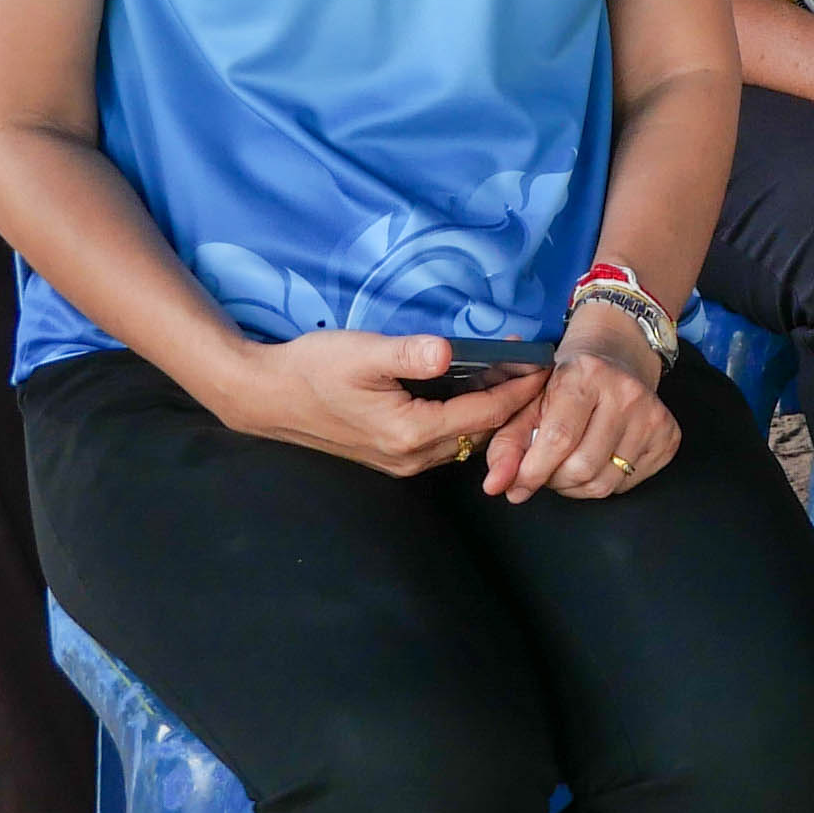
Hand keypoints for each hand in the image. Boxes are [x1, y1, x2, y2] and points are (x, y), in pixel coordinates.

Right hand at [223, 331, 551, 476]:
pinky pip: (445, 440)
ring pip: (465, 440)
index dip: (519, 388)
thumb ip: (409, 353)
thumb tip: (450, 351)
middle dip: (514, 402)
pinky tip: (471, 390)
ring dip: (491, 412)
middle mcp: (412, 457)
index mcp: (411, 432)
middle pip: (481, 432)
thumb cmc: (312, 369)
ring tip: (512, 375)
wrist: (268, 397)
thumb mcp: (362, 352)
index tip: (545, 364)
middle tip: (536, 367)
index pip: (484, 414)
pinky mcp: (392, 455)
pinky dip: (466, 418)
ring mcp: (402, 461)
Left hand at [484, 299, 680, 502]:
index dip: (532, 471)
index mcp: (585, 375)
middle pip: (582, 467)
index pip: (558, 439)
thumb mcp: (529, 400)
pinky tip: (597, 459)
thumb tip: (496, 486)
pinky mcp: (668, 435)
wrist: (616, 355)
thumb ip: (507, 444)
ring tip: (567, 466)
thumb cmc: (566, 380)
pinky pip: (627, 485)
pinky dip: (604, 482)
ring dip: (576, 486)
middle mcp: (625, 392)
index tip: (516, 486)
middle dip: (553, 479)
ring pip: (604, 483)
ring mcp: (652, 415)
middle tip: (545, 468)